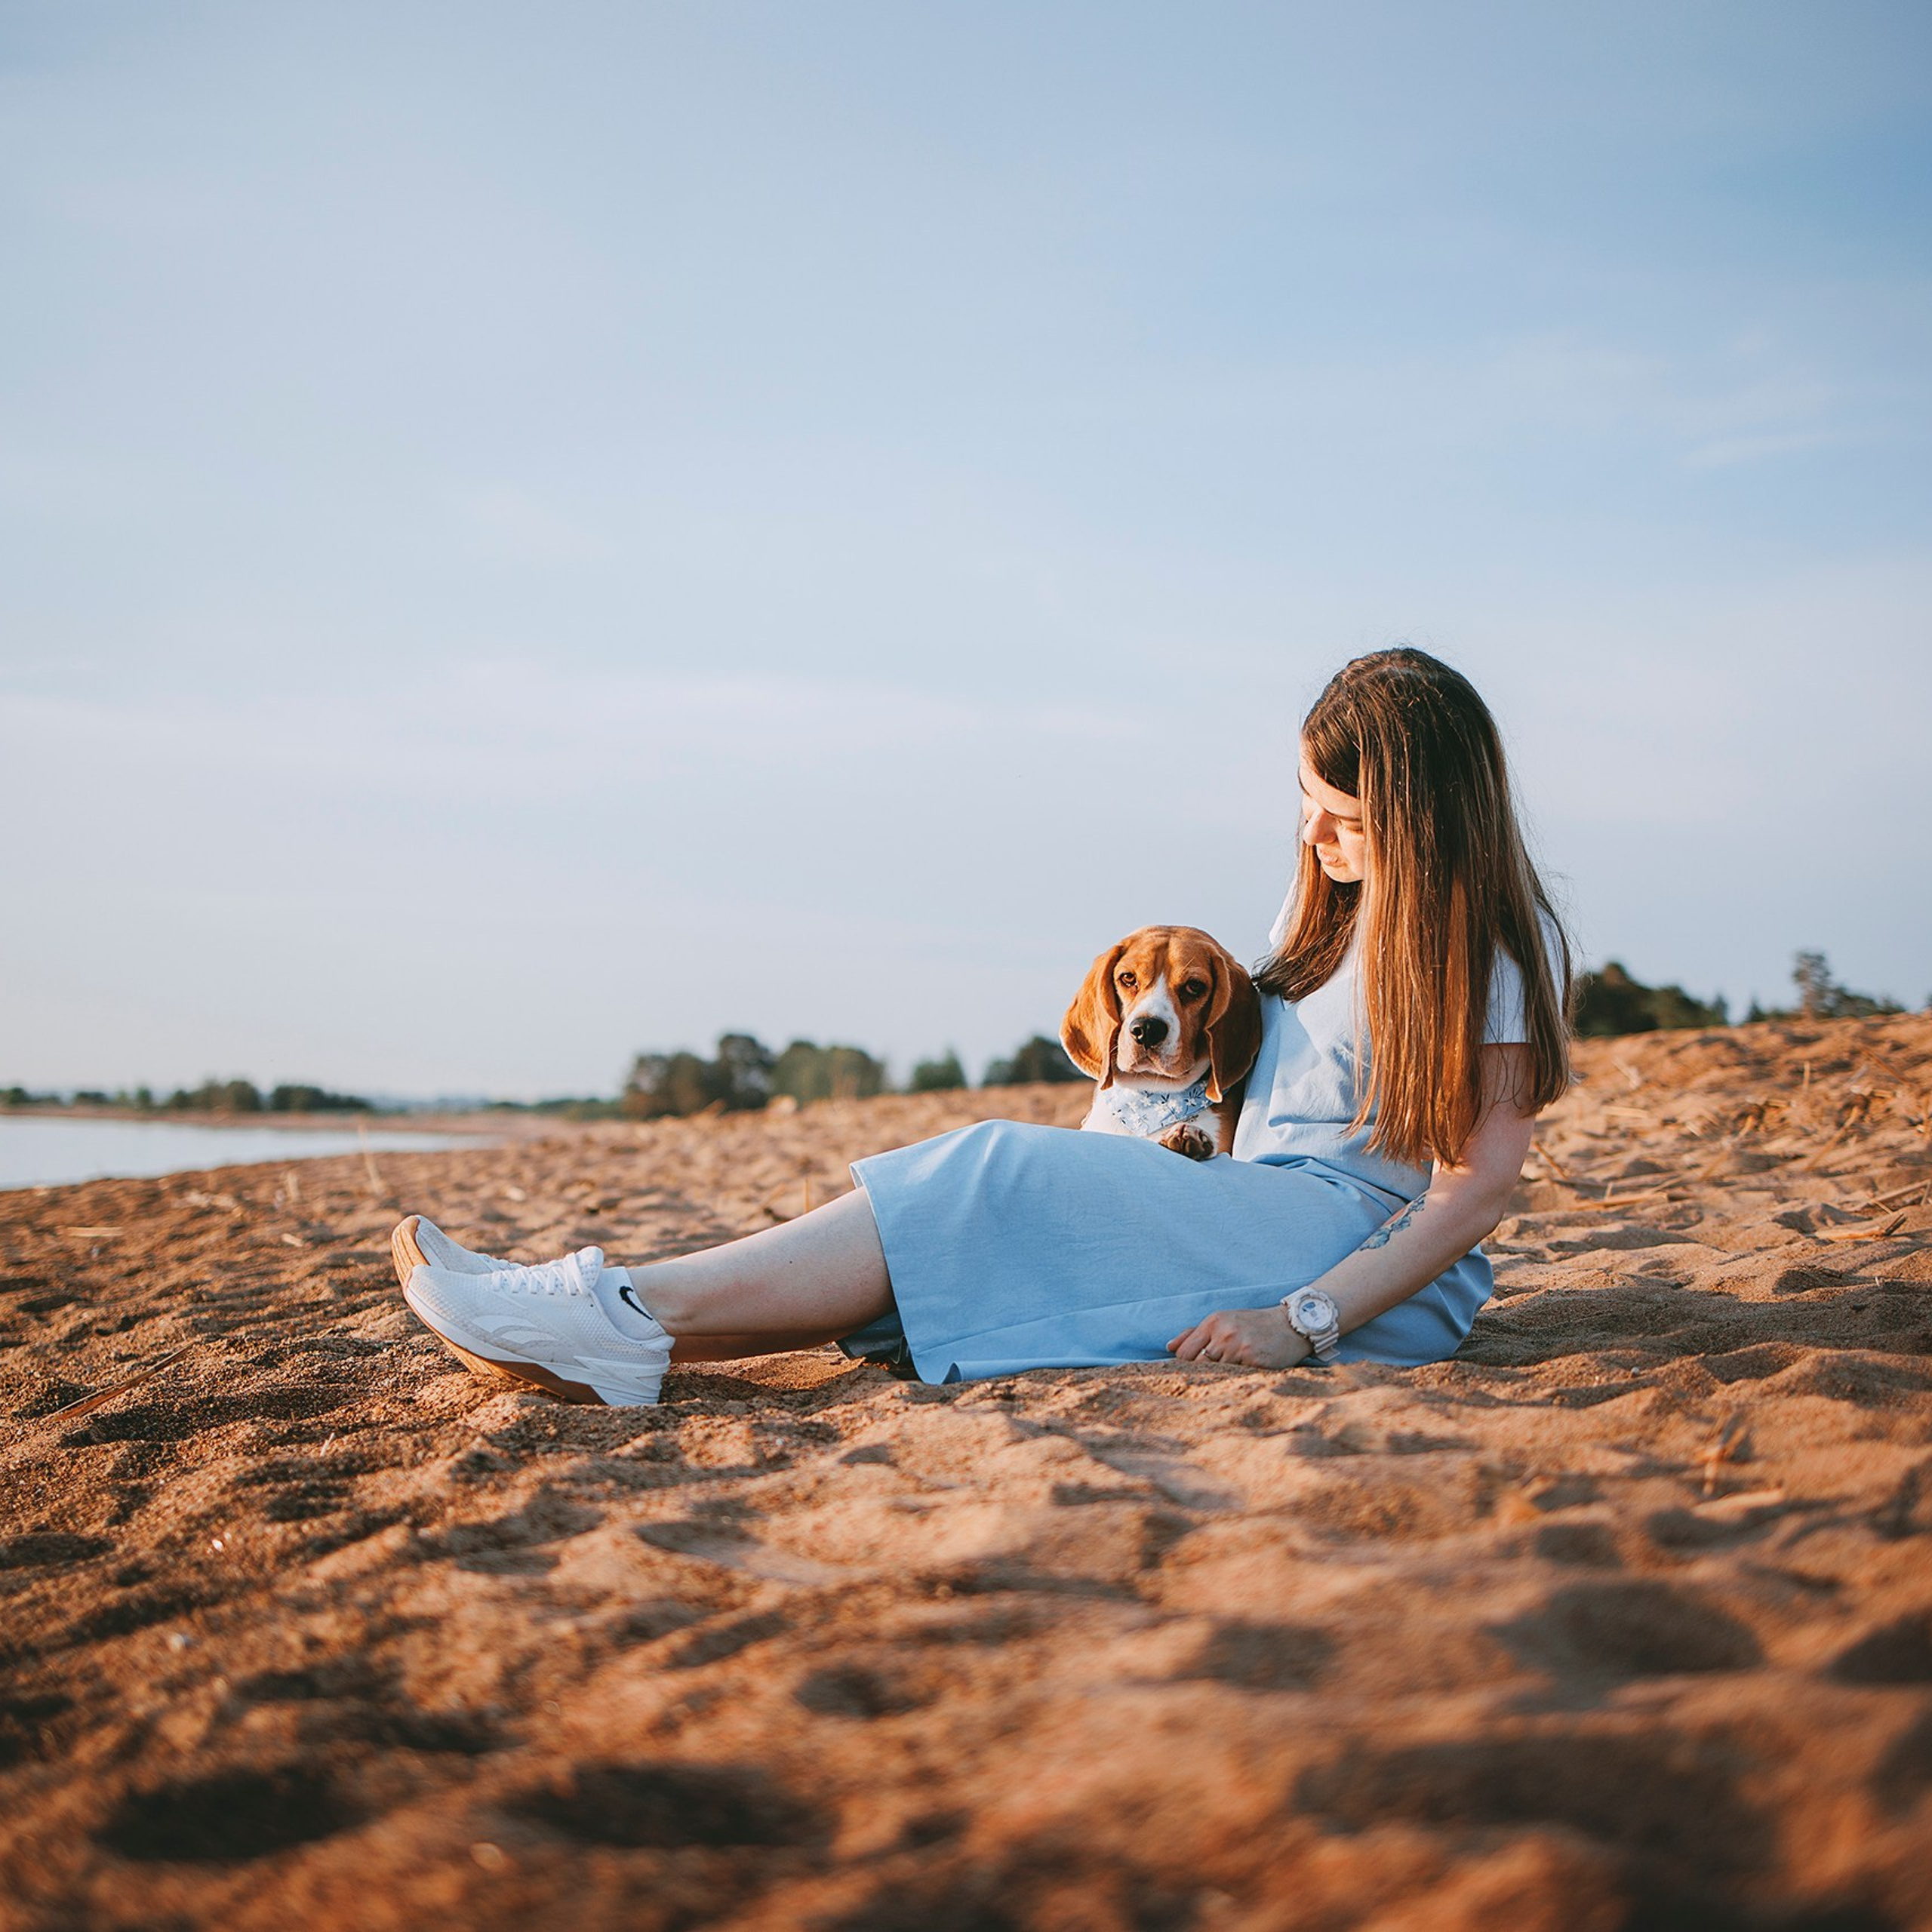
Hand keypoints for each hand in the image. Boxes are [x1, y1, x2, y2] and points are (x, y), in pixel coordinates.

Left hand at [1167, 1304, 1311, 1369]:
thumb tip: (1169, 1347)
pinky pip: (1236, 1378)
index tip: (1196, 1372)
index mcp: (1213, 1322)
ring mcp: (1239, 1346)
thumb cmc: (1254, 1325)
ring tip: (1227, 1380)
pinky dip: (1236, 1382)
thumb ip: (1194, 1333)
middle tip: (1208, 1383)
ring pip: (1216, 1374)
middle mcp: (1224, 1332)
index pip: (1184, 1353)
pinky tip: (1242, 1379)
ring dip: (1219, 1380)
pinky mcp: (1255, 1360)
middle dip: (1200, 1376)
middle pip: (1197, 1365)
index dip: (1187, 1366)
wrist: (1291, 1325)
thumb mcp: (1223, 1321)